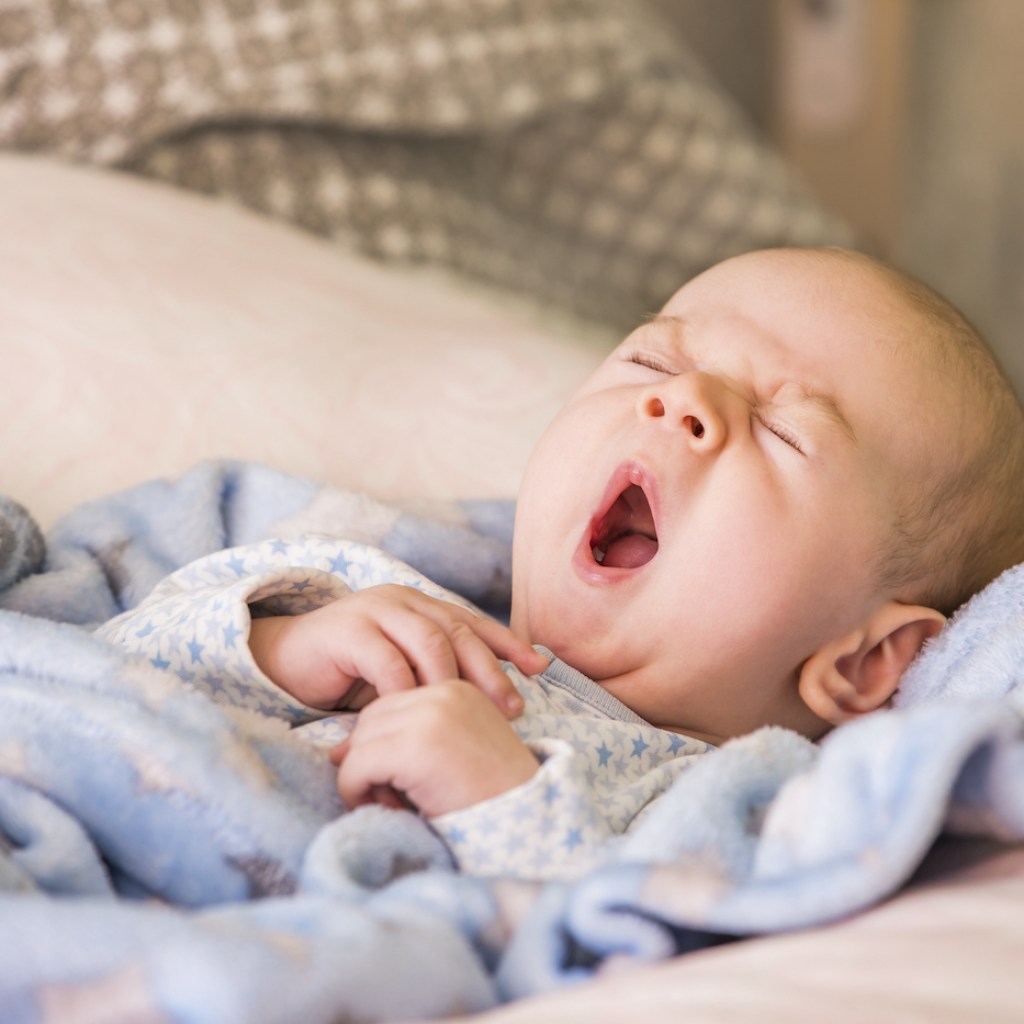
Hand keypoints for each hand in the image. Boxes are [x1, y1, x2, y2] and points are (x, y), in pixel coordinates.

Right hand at [248, 585, 546, 714]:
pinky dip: (406, 689)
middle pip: (458, 631)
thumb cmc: (349, 672)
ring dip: (452, 680)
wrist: (285, 662)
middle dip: (489, 669)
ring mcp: (374, 610)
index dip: (508, 644)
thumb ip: (435, 671)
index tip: (540, 668)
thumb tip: (495, 698)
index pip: (472, 622)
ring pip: (428, 641)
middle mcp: (402, 601)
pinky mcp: (347, 631)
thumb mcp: (401, 669)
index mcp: (420, 606)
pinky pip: (387, 660)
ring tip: (467, 712)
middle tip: (511, 706)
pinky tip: (418, 714)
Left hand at [329, 680, 540, 816]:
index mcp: (457, 688)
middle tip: (395, 796)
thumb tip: (342, 750)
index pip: (392, 704)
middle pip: (371, 719)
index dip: (385, 745)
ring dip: (364, 778)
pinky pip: (356, 766)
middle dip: (369, 759)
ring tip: (396, 803)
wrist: (530, 823)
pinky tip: (389, 809)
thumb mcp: (455, 753)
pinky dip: (357, 791)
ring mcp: (428, 717)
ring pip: (359, 742)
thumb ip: (411, 738)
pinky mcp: (413, 748)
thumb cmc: (494, 798)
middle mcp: (442, 692)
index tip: (402, 781)